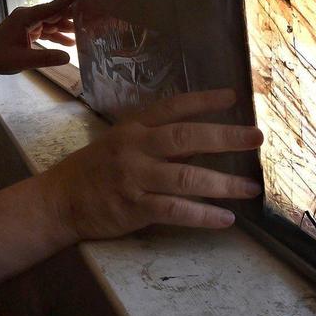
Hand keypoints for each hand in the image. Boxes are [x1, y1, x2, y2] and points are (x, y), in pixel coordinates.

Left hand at [0, 0, 79, 76]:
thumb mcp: (22, 60)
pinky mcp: (28, 32)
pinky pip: (46, 31)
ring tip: (85, 31)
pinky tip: (70, 43)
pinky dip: (57, 36)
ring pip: (52, 23)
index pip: (50, 7)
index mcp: (25, 17)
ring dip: (66, 27)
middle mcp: (27, 16)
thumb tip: (69, 56)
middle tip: (93, 15)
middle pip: (54, 13)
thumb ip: (45, 58)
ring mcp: (28, 23)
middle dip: (72, 15)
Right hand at [39, 89, 262, 240]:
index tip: (233, 96)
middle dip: (224, 136)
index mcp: (132, 128)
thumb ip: (158, 142)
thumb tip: (205, 140)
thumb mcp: (121, 144)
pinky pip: (174, 210)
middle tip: (256, 137)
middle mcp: (134, 148)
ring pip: (185, 177)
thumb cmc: (94, 170)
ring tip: (250, 188)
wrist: (59, 200)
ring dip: (222, 183)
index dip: (203, 100)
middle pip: (185, 137)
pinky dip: (202, 215)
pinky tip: (226, 219)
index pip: (172, 107)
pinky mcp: (133, 207)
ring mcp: (133, 178)